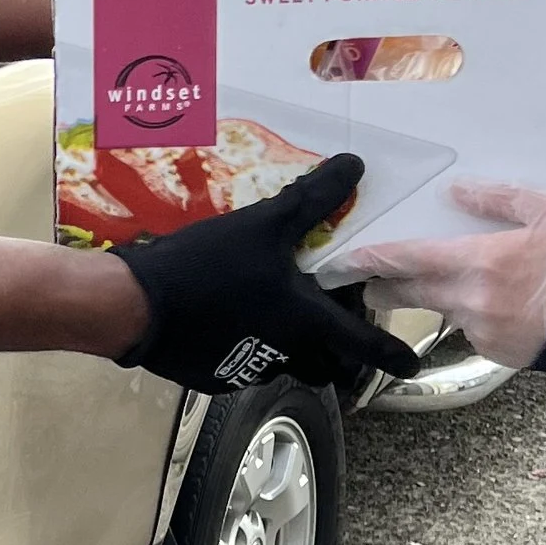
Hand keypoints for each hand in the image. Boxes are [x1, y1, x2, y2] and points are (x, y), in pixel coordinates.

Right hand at [117, 156, 421, 395]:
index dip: (390, 354)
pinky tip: (225, 322)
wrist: (137, 306)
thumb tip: (354, 166)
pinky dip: (245, 348)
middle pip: (326, 367)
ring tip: (272, 319)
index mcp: (305, 320)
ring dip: (288, 349)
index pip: (363, 345)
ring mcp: (247, 371)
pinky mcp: (214, 377)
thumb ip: (312, 199)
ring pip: (283, 365)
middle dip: (336, 356)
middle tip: (334, 336)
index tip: (408, 364)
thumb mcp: (264, 224)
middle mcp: (285, 353)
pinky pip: (242, 366)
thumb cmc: (208, 265)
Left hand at [323, 180, 545, 371]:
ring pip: (444, 313)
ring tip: (449, 285)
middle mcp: (473, 303)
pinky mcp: (500, 355)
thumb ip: (498, 199)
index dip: (374, 260)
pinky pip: (473, 332)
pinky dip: (474, 318)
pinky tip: (496, 306)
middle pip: (413, 294)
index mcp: (481, 262)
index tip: (347, 259)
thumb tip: (456, 190)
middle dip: (388, 288)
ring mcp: (485, 333)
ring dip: (439, 300)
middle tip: (371, 282)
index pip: (410, 260)